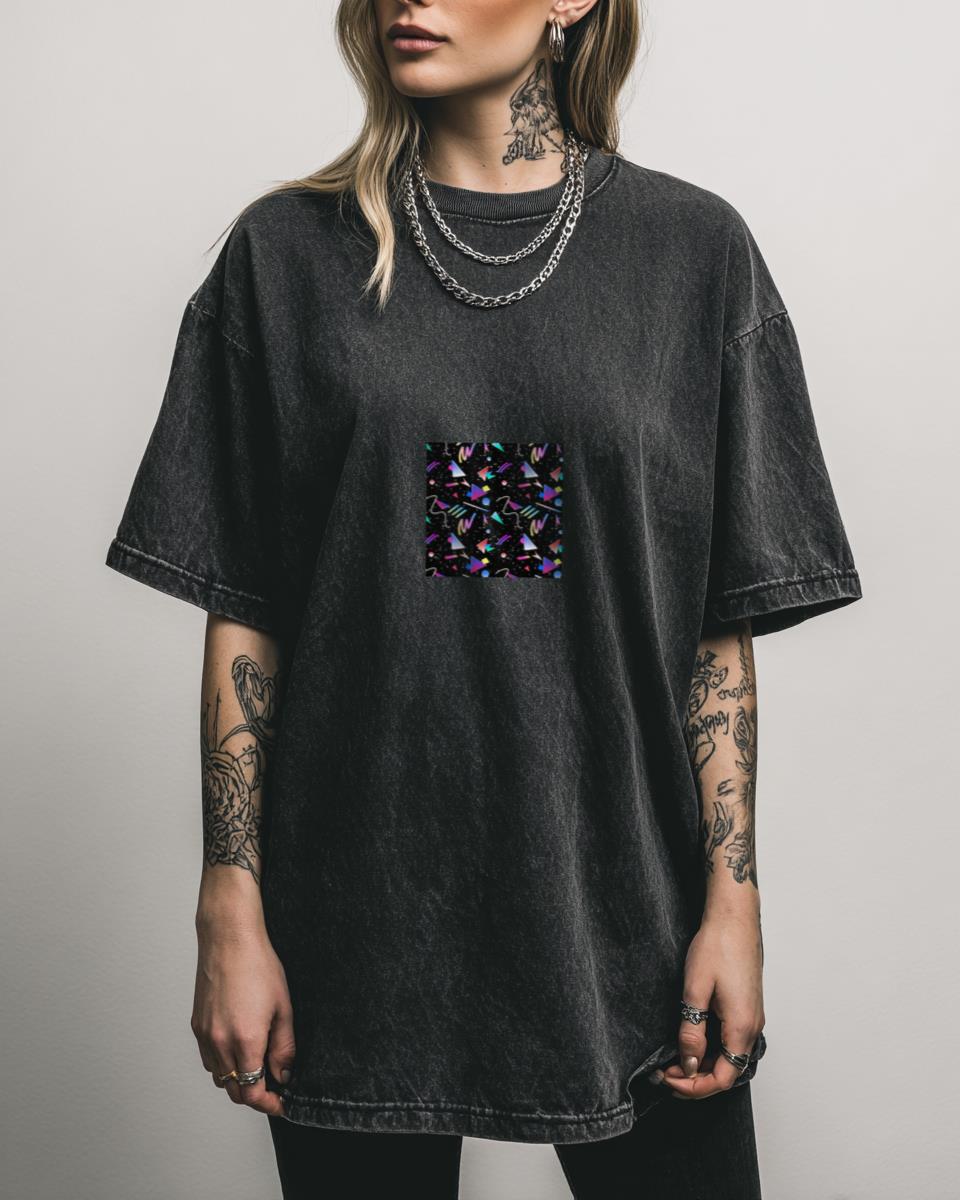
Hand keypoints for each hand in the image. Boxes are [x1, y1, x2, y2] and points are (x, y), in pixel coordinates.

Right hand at [191, 915, 295, 1116]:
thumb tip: (284, 1074)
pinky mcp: (196, 1026)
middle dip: (255, 1095)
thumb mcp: (283, 1007)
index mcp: (245, 1040)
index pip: (252, 1092)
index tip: (281, 1103)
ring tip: (258, 1066)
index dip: (268, 1104)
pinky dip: (223, 1065)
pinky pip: (208, 1059)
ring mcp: (205, 1035)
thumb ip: (284, 1047)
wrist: (229, 939)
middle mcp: (220, 1043)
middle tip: (274, 1088)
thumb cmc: (258, 966)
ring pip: (219, 1077)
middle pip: (234, 1091)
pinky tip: (238, 1050)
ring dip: (238, 1080)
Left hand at [658, 909, 763, 1099]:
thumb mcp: (695, 990)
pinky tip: (691, 1041)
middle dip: (695, 1079)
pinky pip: (731, 1041)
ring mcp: (752, 1017)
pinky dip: (711, 1049)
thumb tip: (689, 1064)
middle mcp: (753, 1027)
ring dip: (703, 1064)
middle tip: (664, 1072)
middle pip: (727, 1072)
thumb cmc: (717, 946)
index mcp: (742, 1027)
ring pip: (729, 1057)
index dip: (694, 1087)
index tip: (668, 1079)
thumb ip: (692, 1031)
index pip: (722, 1078)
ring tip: (673, 1059)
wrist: (734, 918)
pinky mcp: (747, 1008)